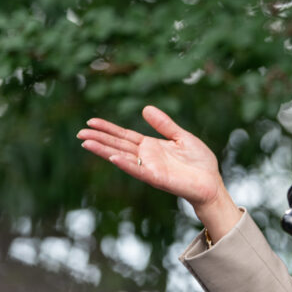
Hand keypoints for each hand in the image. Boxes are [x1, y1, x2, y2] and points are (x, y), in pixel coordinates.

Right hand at [78, 106, 241, 237]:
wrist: (212, 182)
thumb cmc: (199, 162)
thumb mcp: (181, 137)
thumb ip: (164, 125)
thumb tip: (145, 108)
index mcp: (151, 146)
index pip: (124, 136)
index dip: (108, 129)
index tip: (90, 122)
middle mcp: (146, 157)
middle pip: (117, 145)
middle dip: (99, 139)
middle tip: (79, 133)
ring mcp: (150, 168)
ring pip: (122, 157)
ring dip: (105, 151)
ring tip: (86, 143)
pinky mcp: (158, 178)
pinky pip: (139, 170)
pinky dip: (126, 164)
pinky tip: (113, 157)